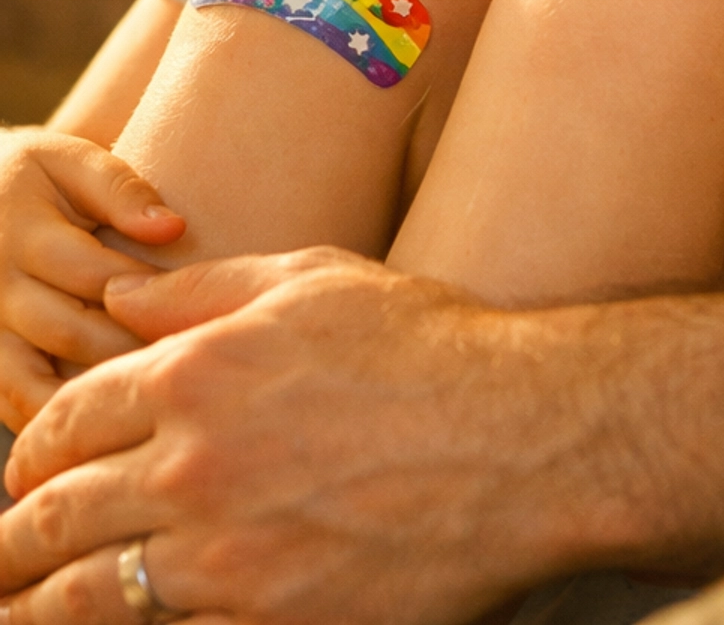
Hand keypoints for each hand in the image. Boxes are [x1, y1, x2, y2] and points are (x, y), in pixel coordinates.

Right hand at [0, 134, 184, 431]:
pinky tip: (99, 433)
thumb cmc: (38, 177)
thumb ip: (120, 189)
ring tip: (148, 408)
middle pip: (67, 332)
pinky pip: (9, 403)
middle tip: (187, 368)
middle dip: (129, 350)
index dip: (147, 295)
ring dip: (87, 400)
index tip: (198, 311)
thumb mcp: (71, 161)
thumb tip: (172, 228)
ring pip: (30, 383)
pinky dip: (50, 421)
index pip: (91, 273)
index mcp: (21, 229)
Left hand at [0, 253, 587, 624]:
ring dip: (35, 605)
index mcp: (196, 374)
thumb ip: (203, 290)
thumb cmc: (428, 347)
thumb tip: (117, 297)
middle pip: (50, 516)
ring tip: (18, 610)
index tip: (23, 472)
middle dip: (9, 540)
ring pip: (82, 598)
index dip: (30, 450)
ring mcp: (224, 560)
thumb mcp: (314, 282)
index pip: (64, 420)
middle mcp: (192, 468)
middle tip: (0, 553)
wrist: (522, 440)